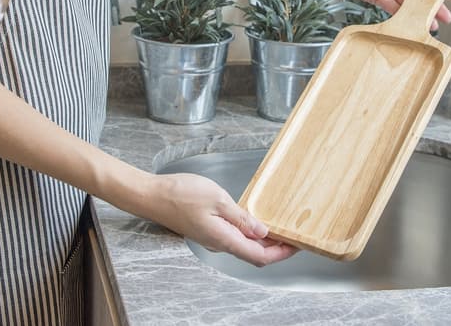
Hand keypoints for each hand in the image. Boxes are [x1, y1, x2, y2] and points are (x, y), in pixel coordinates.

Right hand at [143, 172, 296, 265]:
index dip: (281, 253)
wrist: (152, 196)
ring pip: (244, 246)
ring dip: (263, 240)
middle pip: (254, 254)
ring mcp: (212, 238)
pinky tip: (254, 220)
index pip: (260, 256)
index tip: (298, 244)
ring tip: (279, 226)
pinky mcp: (206, 230)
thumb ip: (242, 218)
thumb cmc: (181, 195)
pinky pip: (233, 237)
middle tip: (294, 234)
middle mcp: (219, 244)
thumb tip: (263, 232)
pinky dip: (249, 233)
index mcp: (225, 239)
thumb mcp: (218, 200)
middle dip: (276, 248)